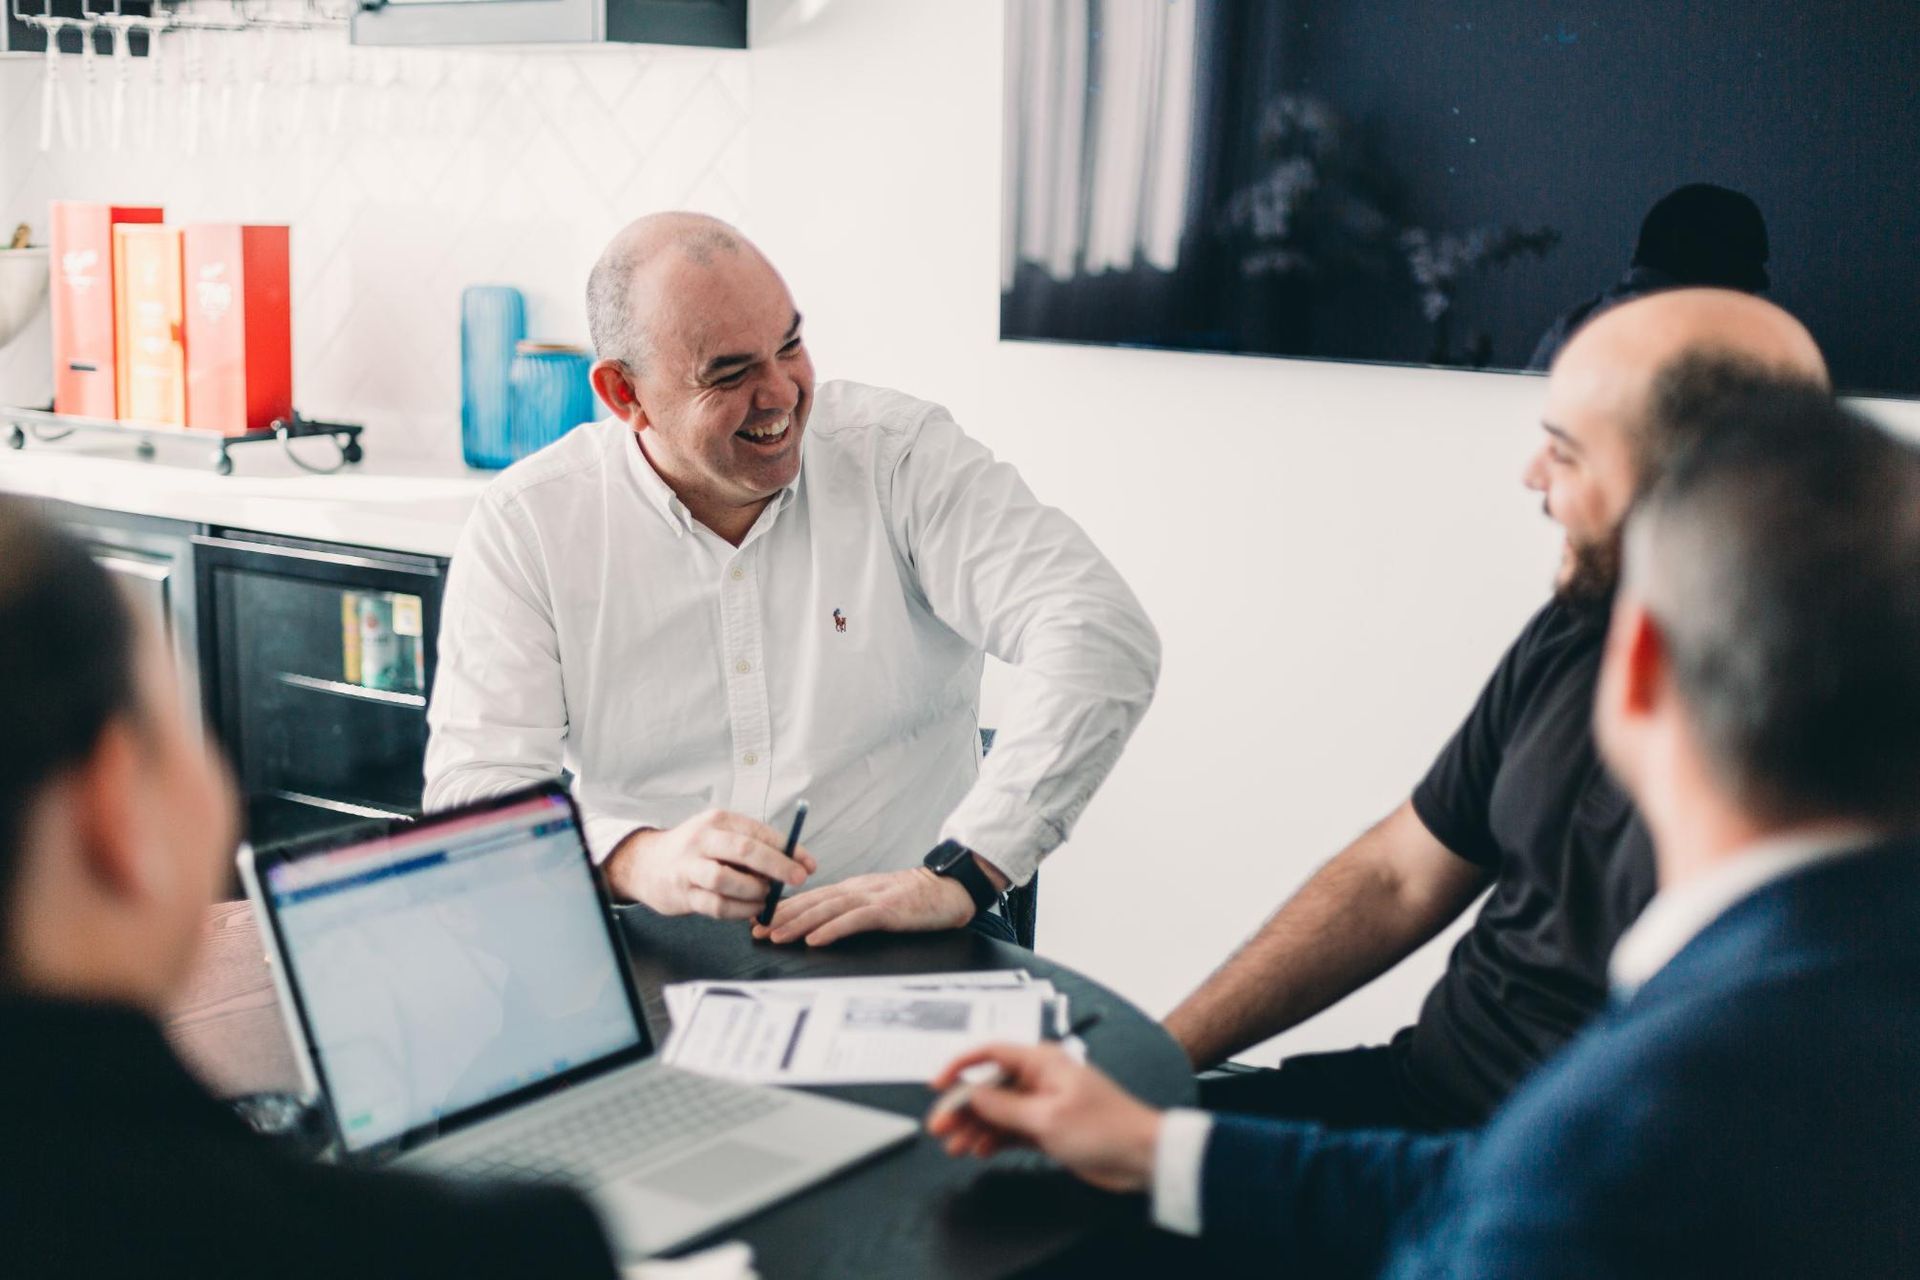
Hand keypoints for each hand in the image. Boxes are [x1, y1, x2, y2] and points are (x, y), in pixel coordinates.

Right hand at [605, 809, 816, 920]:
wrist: (646, 864)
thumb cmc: (696, 850)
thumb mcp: (720, 836)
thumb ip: (752, 847)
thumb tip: (793, 864)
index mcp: (718, 821)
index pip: (759, 832)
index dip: (788, 849)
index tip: (808, 864)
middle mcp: (702, 840)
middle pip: (744, 851)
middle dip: (777, 866)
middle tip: (798, 879)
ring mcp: (689, 867)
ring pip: (726, 880)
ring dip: (755, 891)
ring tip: (768, 897)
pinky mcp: (683, 894)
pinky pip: (717, 906)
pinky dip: (740, 911)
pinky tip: (752, 910)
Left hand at [751, 867, 973, 945]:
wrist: (950, 890)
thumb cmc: (916, 899)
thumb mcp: (878, 901)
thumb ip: (853, 908)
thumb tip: (824, 923)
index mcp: (852, 888)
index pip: (810, 897)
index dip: (783, 908)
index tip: (759, 919)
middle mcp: (857, 889)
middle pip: (811, 902)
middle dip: (781, 917)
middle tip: (756, 930)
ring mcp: (872, 897)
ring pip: (827, 909)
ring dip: (798, 923)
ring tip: (776, 936)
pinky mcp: (888, 909)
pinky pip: (855, 920)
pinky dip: (833, 929)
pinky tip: (815, 939)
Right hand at [925, 1044, 1162, 1192]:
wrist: (1141, 1157)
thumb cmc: (1105, 1128)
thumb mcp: (1046, 1118)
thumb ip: (1003, 1107)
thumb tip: (970, 1095)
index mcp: (1042, 1061)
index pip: (991, 1052)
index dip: (960, 1066)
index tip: (938, 1085)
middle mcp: (1040, 1078)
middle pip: (989, 1086)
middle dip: (963, 1107)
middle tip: (941, 1129)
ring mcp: (1043, 1103)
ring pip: (998, 1111)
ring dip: (976, 1128)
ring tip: (956, 1147)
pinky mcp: (1047, 1127)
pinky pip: (1011, 1129)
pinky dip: (995, 1139)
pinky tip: (980, 1150)